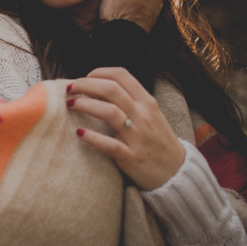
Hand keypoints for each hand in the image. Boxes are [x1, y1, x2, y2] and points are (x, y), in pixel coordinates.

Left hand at [66, 67, 184, 190]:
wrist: (177, 172)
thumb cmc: (156, 140)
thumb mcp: (149, 114)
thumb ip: (129, 100)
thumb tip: (97, 87)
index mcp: (146, 102)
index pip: (121, 76)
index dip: (98, 73)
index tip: (84, 78)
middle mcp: (143, 116)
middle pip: (111, 90)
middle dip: (85, 85)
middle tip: (69, 89)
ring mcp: (138, 136)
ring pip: (109, 112)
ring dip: (85, 105)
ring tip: (70, 105)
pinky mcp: (131, 157)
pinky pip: (110, 145)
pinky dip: (93, 137)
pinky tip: (79, 133)